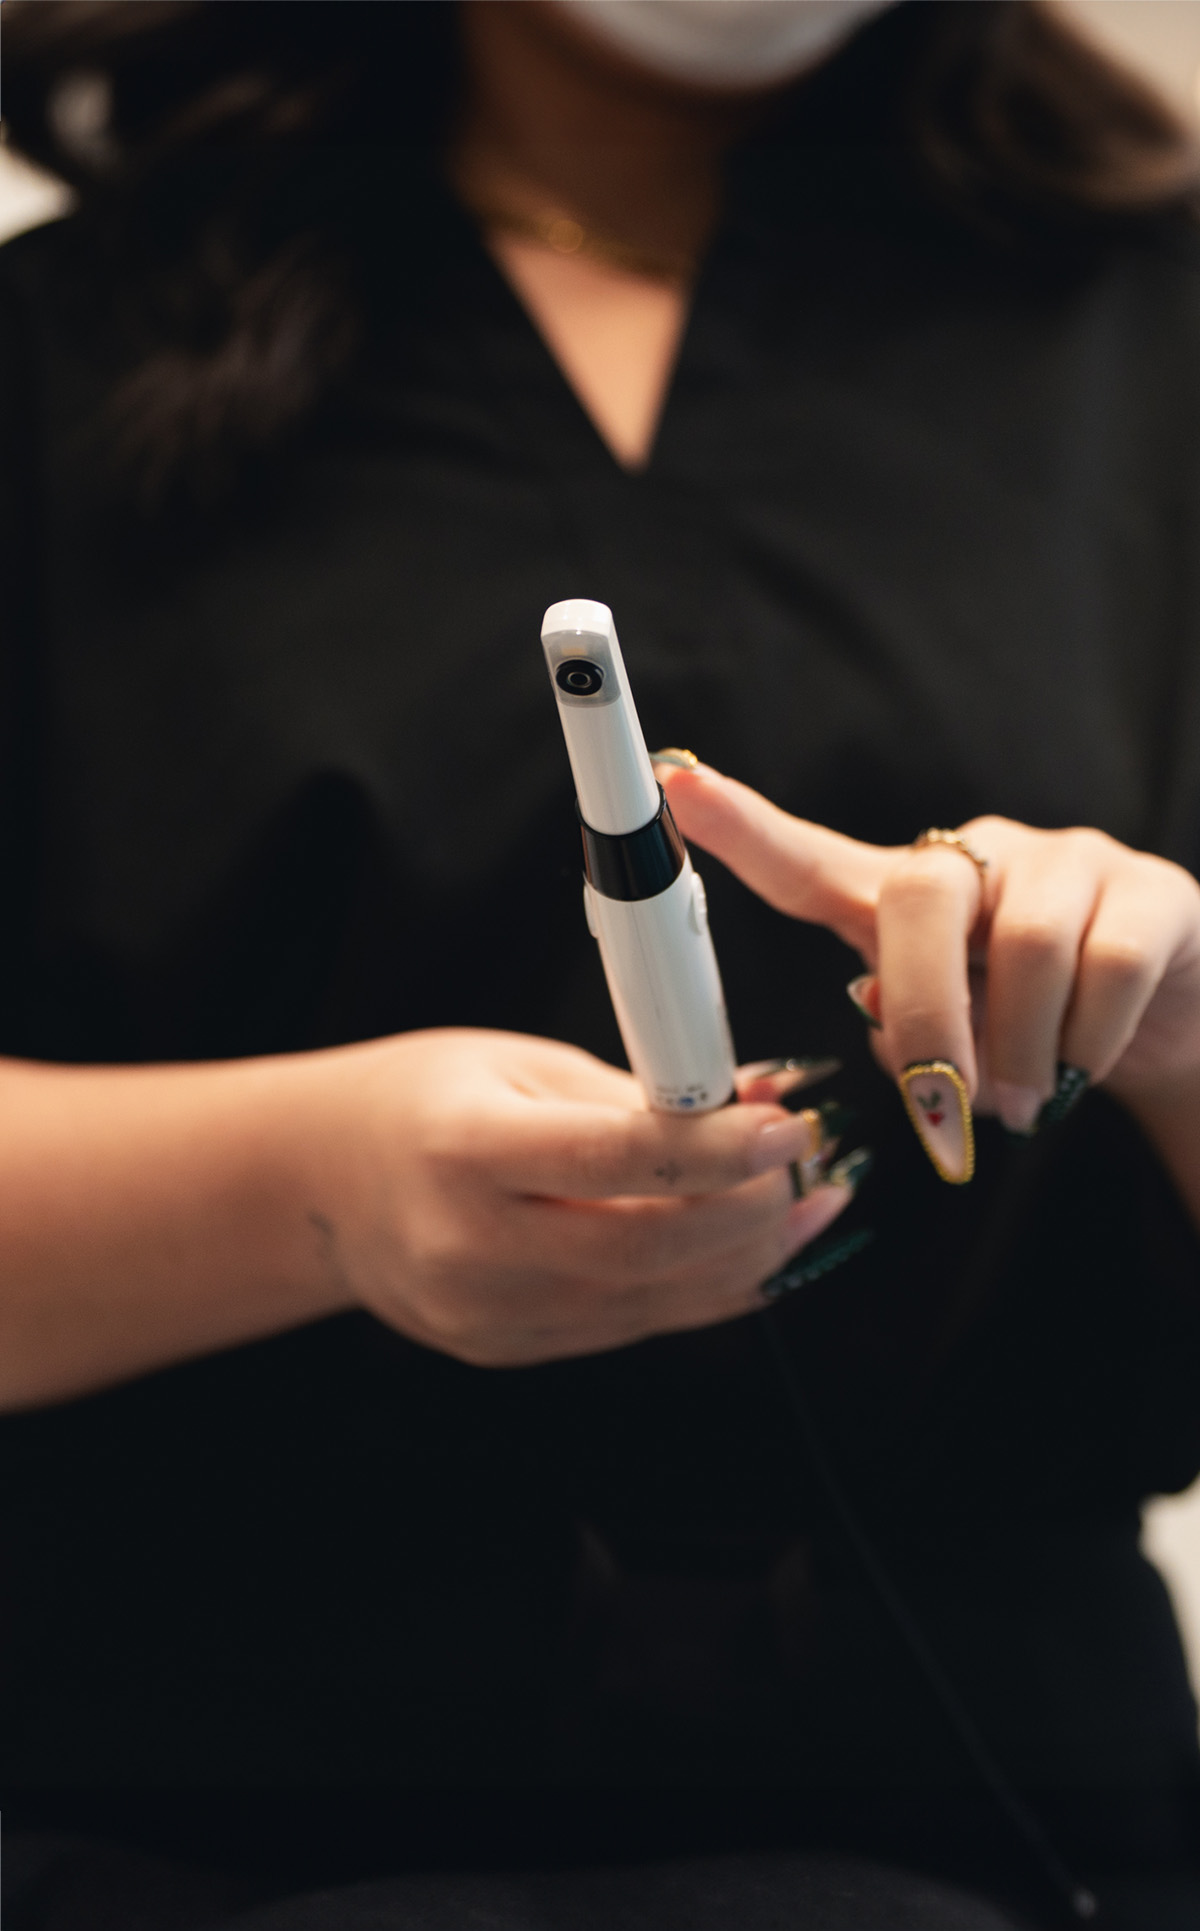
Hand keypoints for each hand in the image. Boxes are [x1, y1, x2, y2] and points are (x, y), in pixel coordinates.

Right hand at [304, 1029, 852, 1363]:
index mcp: (463, 1150)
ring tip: (807, 1207)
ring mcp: (488, 1313)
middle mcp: (470, 1245)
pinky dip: (704, 1290)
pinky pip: (632, 1326)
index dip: (714, 1151)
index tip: (787, 1128)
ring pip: (652, 1301)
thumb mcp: (520, 1064)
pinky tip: (749, 1250)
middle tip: (806, 1168)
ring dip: (748, 1258)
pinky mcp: (510, 1348)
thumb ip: (636, 1092)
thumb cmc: (424, 1102)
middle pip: (645, 1249)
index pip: (610, 1160)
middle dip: (750, 1213)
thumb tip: (756, 1100)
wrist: (324, 1186)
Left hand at [658, 761, 1199, 1168]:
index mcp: (902, 899)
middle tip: (947, 1108)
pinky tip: (1084, 1067)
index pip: (811, 859)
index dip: (744, 829)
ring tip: (1024, 1103)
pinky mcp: (1151, 892)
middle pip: (921, 898)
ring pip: (1026, 944)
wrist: (1163, 1023)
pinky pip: (1108, 966)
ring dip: (1019, 1050)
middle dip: (925, 1016)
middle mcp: (978, 859)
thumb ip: (904, 1034)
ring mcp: (1068, 863)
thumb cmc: (1026, 1028)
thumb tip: (900, 1032)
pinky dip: (1088, 1044)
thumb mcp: (951, 1037)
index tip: (676, 786)